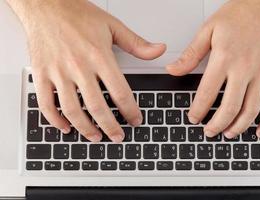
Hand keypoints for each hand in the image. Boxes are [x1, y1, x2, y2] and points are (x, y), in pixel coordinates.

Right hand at [9, 0, 165, 141]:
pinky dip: (55, 119)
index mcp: (99, 56)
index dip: (130, 110)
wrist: (46, 6)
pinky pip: (46, 103)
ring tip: (96, 137)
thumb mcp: (112, 26)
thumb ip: (137, 43)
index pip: (120, 92)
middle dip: (110, 127)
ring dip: (85, 128)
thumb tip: (159, 50)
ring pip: (72, 110)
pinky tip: (65, 126)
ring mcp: (58, 72)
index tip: (135, 120)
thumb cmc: (77, 15)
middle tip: (118, 136)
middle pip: (97, 106)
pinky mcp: (42, 74)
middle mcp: (79, 67)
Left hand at [167, 0, 259, 138]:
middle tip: (208, 131)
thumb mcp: (208, 30)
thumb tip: (173, 70)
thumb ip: (190, 54)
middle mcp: (245, 68)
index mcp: (225, 58)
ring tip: (228, 134)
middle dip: (216, 124)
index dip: (198, 110)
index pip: (207, 93)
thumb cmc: (241, 14)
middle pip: (229, 107)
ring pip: (251, 110)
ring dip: (238, 127)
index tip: (193, 118)